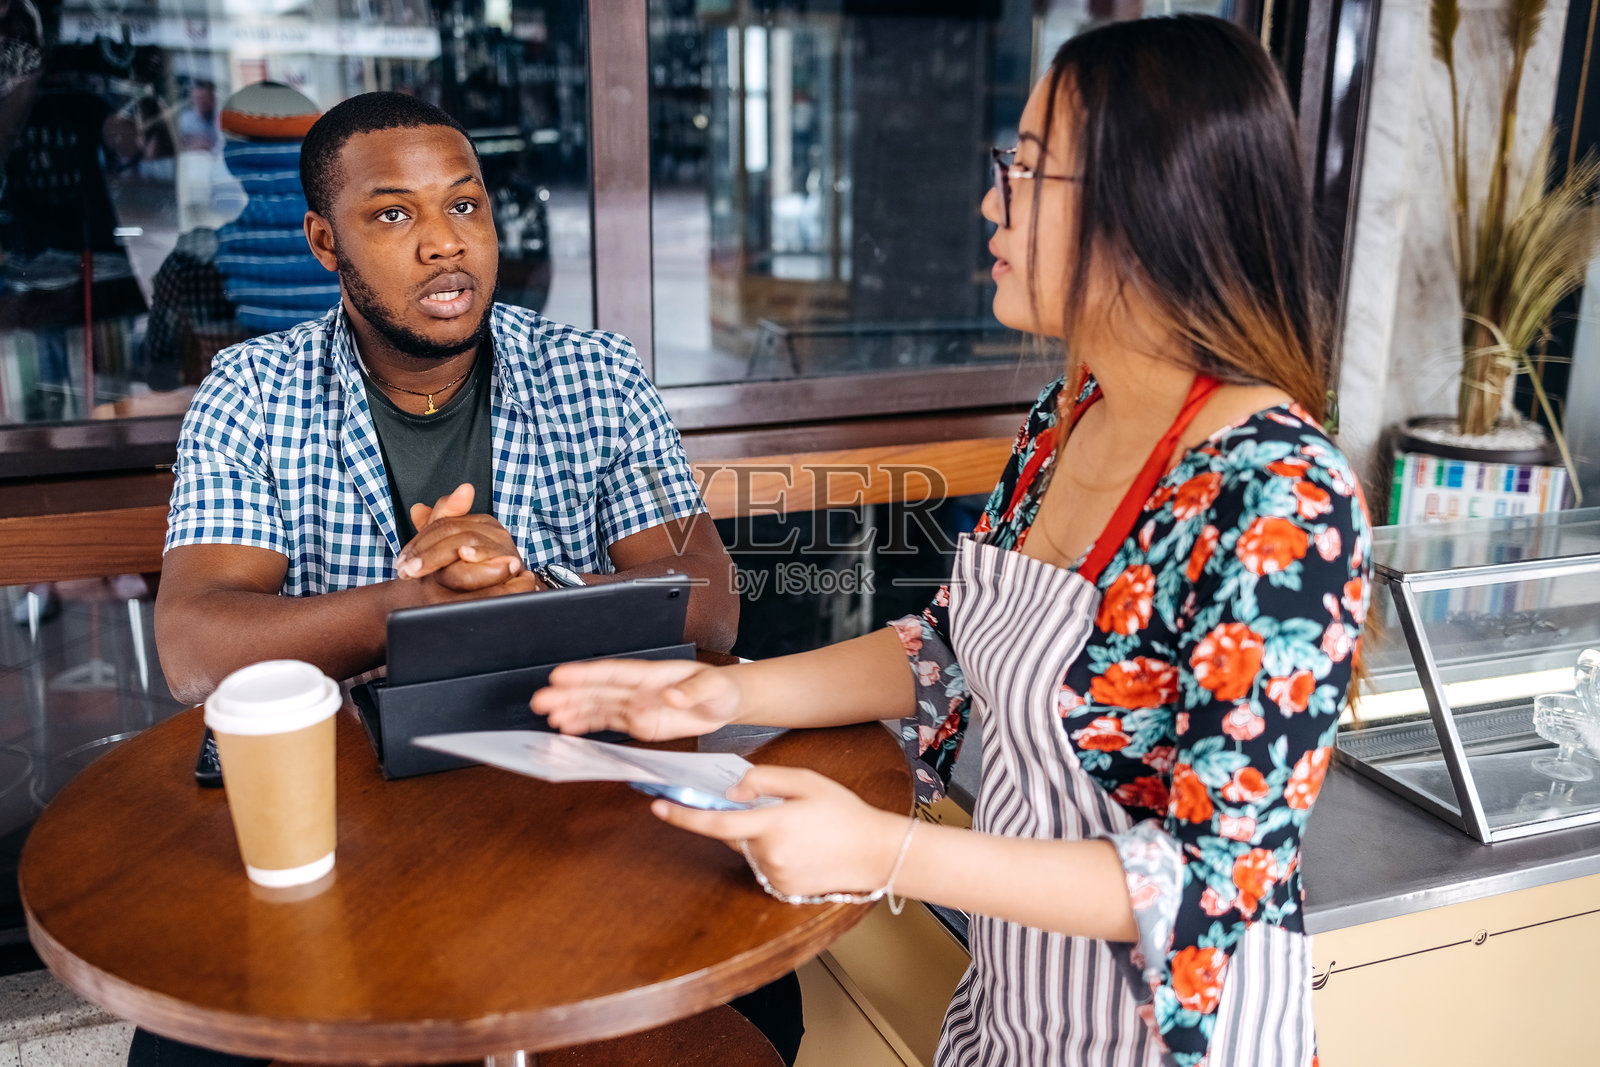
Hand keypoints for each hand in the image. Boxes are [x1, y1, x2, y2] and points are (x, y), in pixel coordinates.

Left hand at [397, 484, 527, 591]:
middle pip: (451, 529)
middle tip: (405, 569)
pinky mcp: (513, 563)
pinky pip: (491, 556)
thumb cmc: (478, 574)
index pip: (443, 522)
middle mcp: (493, 530)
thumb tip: (417, 509)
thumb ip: (436, 528)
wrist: (510, 595)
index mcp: (479, 522)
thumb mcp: (452, 552)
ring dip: (438, 557)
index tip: (402, 561)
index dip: (419, 541)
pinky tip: (465, 555)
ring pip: (466, 540)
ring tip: (418, 570)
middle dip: (425, 552)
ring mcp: (504, 545)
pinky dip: (478, 554)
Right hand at [531, 659, 739, 740]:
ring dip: (572, 711)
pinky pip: (607, 723)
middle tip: (541, 700)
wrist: (725, 703)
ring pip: (597, 707)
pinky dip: (587, 725)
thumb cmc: (720, 688)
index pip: (615, 673)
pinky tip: (568, 728)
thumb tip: (673, 695)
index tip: (562, 675)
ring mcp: (635, 705)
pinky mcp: (637, 722)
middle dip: (569, 695)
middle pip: (598, 690)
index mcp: (653, 675)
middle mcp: (638, 689)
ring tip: (548, 717)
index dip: (587, 674)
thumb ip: (692, 691)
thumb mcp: (714, 688)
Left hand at [652, 766, 906, 898]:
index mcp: (772, 825)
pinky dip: (772, 853)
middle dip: (739, 818)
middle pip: (732, 834)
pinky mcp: (782, 890)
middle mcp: (768, 855)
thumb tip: (732, 788)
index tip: (658, 806)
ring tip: (798, 827)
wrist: (876, 853)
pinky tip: (802, 846)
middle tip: (771, 807)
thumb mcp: (806, 781)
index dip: (683, 815)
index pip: (715, 822)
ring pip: (748, 850)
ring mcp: (775, 876)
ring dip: (759, 835)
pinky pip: (763, 866)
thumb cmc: (845, 813)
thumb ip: (764, 780)